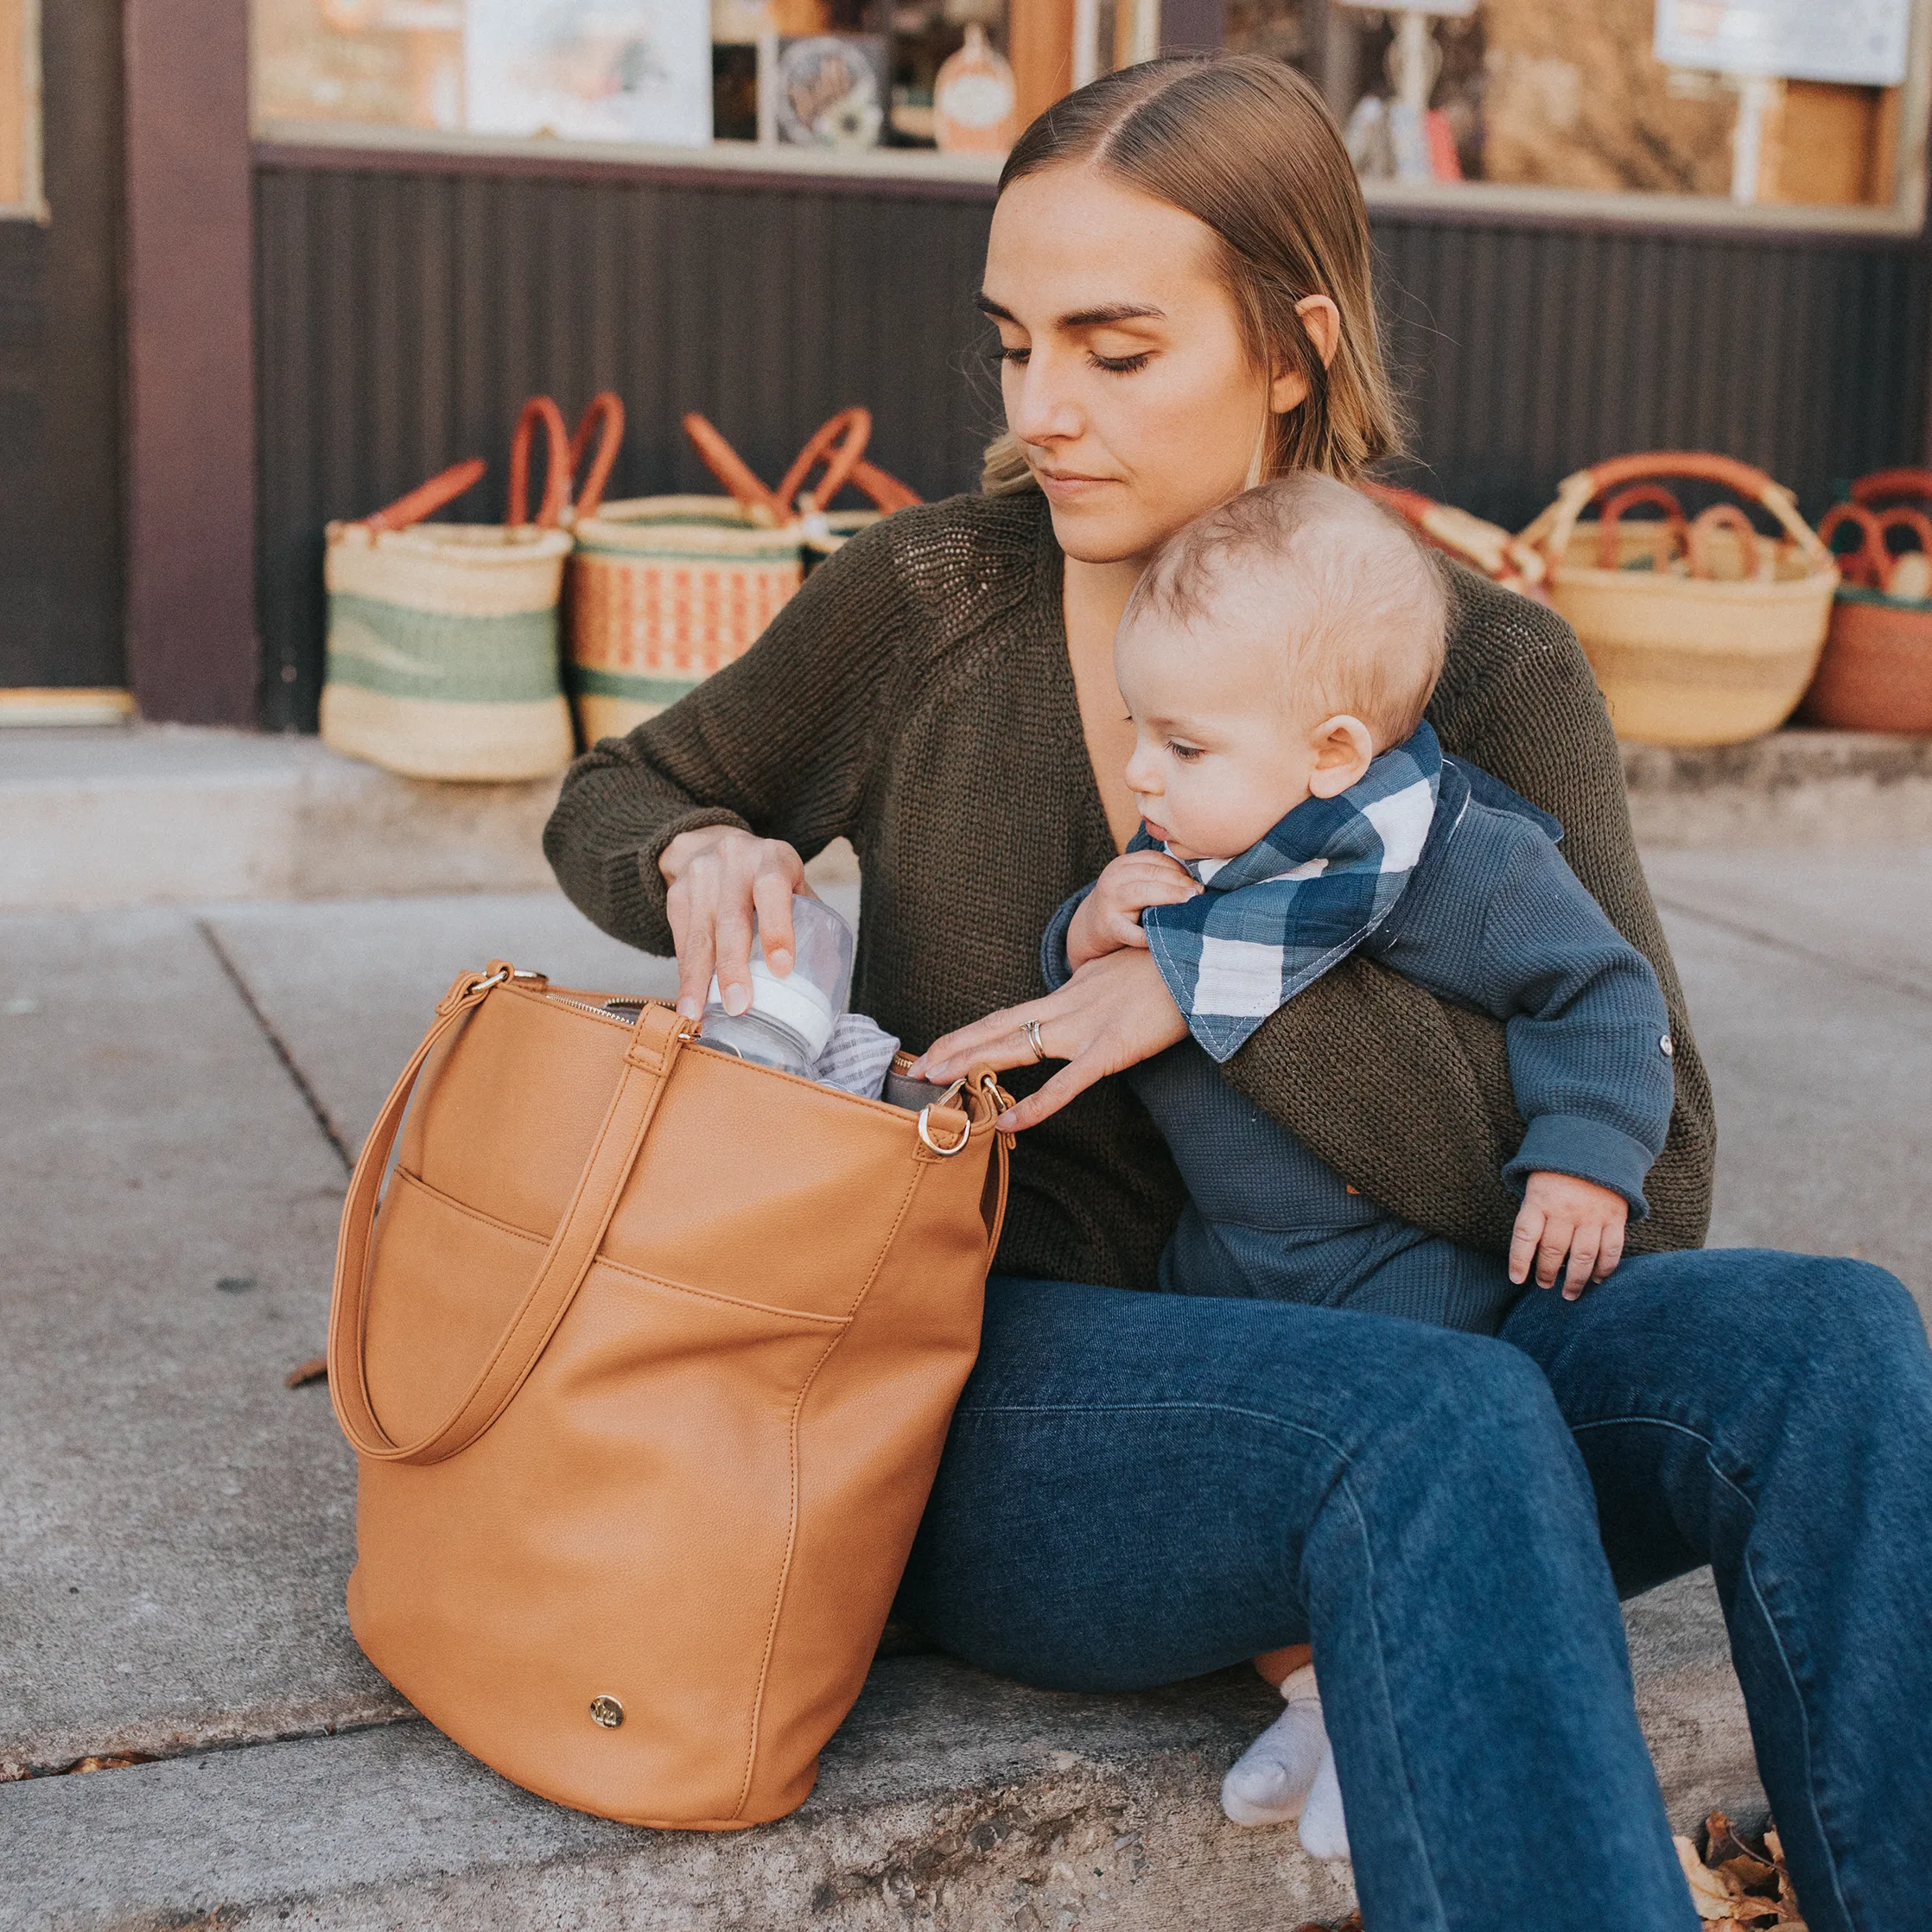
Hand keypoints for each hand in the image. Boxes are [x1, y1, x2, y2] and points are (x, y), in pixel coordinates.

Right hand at [659, 825, 807, 1019]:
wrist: (712, 843)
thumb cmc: (765, 877)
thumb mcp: (791, 883)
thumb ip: (806, 918)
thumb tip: (822, 977)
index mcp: (772, 859)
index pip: (773, 889)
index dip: (777, 929)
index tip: (782, 969)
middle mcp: (733, 862)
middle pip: (731, 919)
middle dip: (733, 967)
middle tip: (739, 1006)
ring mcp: (700, 877)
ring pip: (699, 934)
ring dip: (698, 979)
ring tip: (698, 1013)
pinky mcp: (676, 894)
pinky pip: (681, 940)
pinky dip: (686, 973)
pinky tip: (689, 998)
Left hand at [908, 948, 1188, 1132]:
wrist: (1208, 953)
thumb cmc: (1175, 967)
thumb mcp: (1127, 980)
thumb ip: (1103, 997)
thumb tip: (1095, 1009)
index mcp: (1073, 994)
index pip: (1011, 1015)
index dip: (973, 1033)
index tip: (940, 1047)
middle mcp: (1070, 1006)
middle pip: (1000, 1027)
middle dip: (955, 1048)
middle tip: (916, 1067)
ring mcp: (1088, 1027)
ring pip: (1018, 1046)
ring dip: (974, 1064)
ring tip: (936, 1080)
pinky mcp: (1113, 1047)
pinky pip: (1068, 1082)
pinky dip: (1037, 1105)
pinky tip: (1010, 1124)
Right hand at [1066, 850, 1201, 968]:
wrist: (1091, 927)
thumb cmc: (1124, 905)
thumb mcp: (1134, 882)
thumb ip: (1158, 876)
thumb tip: (1197, 882)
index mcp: (1122, 865)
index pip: (1155, 859)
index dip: (1179, 869)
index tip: (1196, 882)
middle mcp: (1113, 879)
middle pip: (1152, 874)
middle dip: (1179, 882)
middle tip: (1199, 892)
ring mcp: (1109, 902)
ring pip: (1142, 893)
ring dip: (1170, 897)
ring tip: (1190, 904)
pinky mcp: (1109, 927)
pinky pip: (1132, 931)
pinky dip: (1149, 934)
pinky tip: (1167, 935)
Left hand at [1509, 1172, 1627, 1299]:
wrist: (1597, 1143)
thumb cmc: (1558, 1169)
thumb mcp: (1536, 1181)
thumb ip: (1533, 1210)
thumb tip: (1527, 1247)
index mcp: (1540, 1199)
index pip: (1525, 1236)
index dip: (1519, 1261)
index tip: (1517, 1279)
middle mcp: (1565, 1210)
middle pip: (1553, 1252)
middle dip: (1546, 1274)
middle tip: (1544, 1285)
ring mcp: (1592, 1215)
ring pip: (1582, 1258)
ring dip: (1575, 1280)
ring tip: (1568, 1293)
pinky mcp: (1615, 1218)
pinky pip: (1610, 1250)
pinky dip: (1605, 1269)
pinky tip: (1597, 1279)